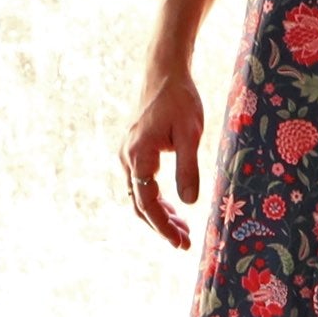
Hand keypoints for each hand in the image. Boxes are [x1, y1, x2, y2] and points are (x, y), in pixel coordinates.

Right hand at [119, 67, 204, 249]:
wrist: (164, 74)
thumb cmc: (180, 100)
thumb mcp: (190, 133)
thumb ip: (188, 168)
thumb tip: (188, 203)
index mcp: (139, 156)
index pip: (147, 202)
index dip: (163, 226)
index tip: (179, 242)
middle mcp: (127, 158)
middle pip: (140, 204)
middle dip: (162, 226)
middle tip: (185, 242)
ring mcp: (128, 155)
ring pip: (139, 195)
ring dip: (159, 215)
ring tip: (183, 229)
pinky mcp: (134, 151)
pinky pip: (141, 183)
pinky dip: (156, 199)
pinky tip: (173, 208)